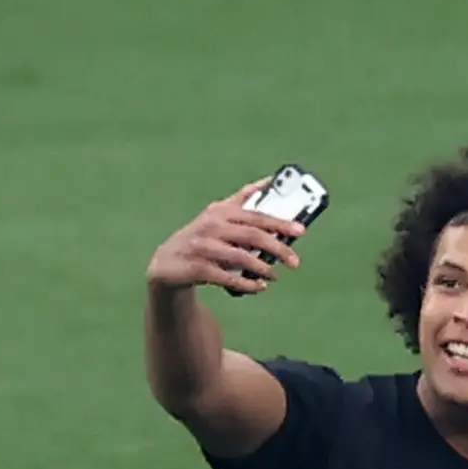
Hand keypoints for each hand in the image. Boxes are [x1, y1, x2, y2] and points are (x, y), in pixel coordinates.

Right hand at [144, 182, 304, 296]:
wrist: (167, 264)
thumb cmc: (201, 238)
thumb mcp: (217, 215)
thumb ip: (241, 199)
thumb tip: (267, 181)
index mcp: (220, 211)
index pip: (255, 215)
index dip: (279, 223)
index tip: (300, 231)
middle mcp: (211, 226)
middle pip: (252, 236)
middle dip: (277, 248)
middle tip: (295, 261)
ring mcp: (202, 247)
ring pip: (240, 258)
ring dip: (262, 268)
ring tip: (275, 275)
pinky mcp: (196, 268)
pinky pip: (228, 278)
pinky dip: (247, 284)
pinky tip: (259, 287)